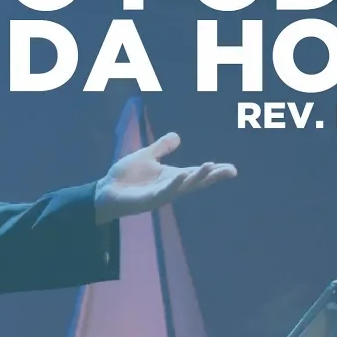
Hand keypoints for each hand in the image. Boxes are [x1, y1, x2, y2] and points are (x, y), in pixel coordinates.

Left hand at [93, 132, 235, 223]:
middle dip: (213, 176)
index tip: (232, 168)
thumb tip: (177, 136)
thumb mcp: (146, 156)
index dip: (214, 172)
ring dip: (197, 177)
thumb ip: (161, 148)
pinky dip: (173, 184)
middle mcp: (170, 187)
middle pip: (196, 182)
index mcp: (171, 177)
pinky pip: (164, 192)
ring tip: (211, 167)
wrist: (104, 191)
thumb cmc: (125, 177)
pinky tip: (182, 176)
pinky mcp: (148, 200)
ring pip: (183, 187)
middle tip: (231, 171)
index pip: (196, 173)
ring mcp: (160, 195)